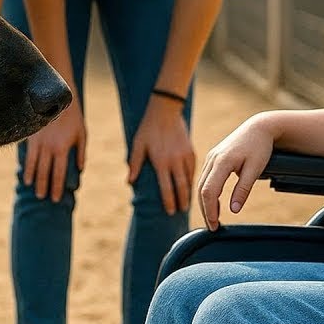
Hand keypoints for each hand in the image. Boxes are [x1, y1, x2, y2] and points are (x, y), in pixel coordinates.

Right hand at [23, 101, 85, 201]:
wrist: (57, 98)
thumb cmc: (73, 116)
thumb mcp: (82, 134)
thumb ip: (81, 153)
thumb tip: (80, 169)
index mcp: (62, 149)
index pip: (58, 173)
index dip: (57, 187)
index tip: (55, 198)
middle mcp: (49, 148)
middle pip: (44, 172)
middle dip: (43, 186)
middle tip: (42, 197)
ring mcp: (38, 143)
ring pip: (34, 165)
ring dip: (33, 179)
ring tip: (33, 189)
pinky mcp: (31, 137)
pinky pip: (27, 155)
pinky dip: (27, 166)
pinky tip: (26, 174)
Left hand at [128, 96, 195, 215]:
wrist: (165, 111)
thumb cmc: (148, 129)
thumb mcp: (137, 145)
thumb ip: (135, 164)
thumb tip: (130, 182)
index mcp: (161, 162)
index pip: (167, 188)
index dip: (169, 202)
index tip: (170, 212)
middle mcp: (175, 161)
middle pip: (181, 186)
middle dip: (183, 201)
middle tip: (182, 212)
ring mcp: (185, 156)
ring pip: (190, 178)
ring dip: (189, 191)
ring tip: (188, 202)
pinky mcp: (191, 151)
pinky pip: (193, 169)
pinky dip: (192, 178)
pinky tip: (191, 185)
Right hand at [196, 115, 274, 230]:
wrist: (259, 127)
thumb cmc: (260, 147)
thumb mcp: (255, 169)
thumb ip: (243, 190)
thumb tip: (233, 210)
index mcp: (222, 162)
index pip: (209, 191)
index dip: (210, 211)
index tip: (215, 225)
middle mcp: (212, 159)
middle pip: (201, 190)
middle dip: (205, 210)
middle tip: (213, 227)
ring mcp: (211, 157)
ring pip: (201, 184)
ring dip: (205, 203)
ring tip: (213, 218)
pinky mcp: (213, 158)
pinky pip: (205, 178)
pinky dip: (207, 193)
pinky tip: (214, 203)